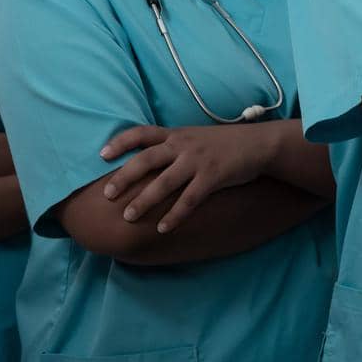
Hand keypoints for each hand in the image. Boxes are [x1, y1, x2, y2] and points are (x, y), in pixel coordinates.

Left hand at [99, 124, 278, 233]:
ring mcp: (199, 160)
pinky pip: (190, 199)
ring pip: (165, 182)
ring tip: (128, 217)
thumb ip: (173, 146)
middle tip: (107, 195)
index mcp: (177, 135)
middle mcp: (184, 145)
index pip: (142, 133)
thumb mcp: (195, 137)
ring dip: (144, 200)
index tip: (102, 154)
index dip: (121, 142)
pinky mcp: (214, 176)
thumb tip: (148, 162)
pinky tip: (163, 229)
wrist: (260, 144)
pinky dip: (175, 215)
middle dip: (125, 177)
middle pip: (146, 159)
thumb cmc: (225, 144)